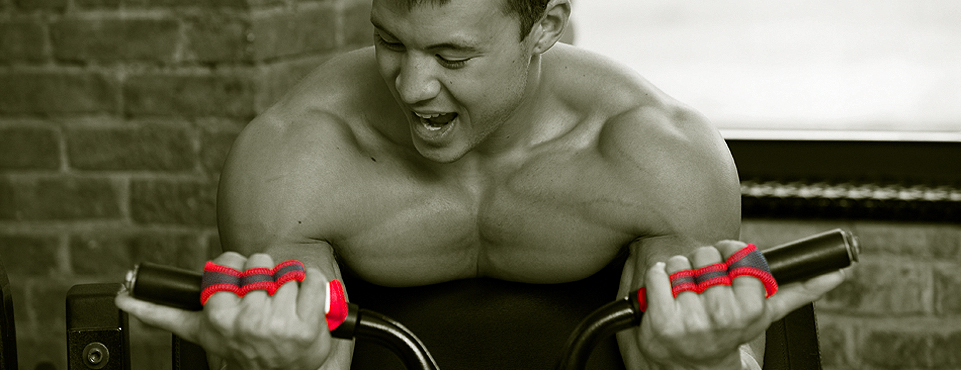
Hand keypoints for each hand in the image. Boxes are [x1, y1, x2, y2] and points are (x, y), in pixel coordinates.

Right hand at [115, 252, 333, 369]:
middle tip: (263, 302)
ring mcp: (279, 323)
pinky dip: (314, 285)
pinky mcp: (308, 324)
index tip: (238, 284)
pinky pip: (314, 280)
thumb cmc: (240, 348)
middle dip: (263, 278)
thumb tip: (124, 298)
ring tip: (282, 311)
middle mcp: (247, 320)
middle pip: (260, 264)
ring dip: (288, 287)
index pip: (227, 264)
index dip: (236, 269)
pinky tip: (305, 304)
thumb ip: (162, 313)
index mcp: (219, 316)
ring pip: (286, 273)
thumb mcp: (199, 332)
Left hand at [636, 241, 844, 369]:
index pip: (738, 254)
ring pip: (680, 264)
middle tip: (704, 286)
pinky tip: (665, 295)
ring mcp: (691, 321)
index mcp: (751, 309)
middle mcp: (723, 316)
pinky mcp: (662, 322)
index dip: (730, 256)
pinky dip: (657, 278)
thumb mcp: (767, 313)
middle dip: (703, 264)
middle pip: (707, 256)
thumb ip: (801, 289)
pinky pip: (656, 275)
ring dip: (679, 273)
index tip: (728, 270)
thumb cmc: (729, 333)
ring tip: (686, 295)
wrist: (693, 365)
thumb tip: (839, 271)